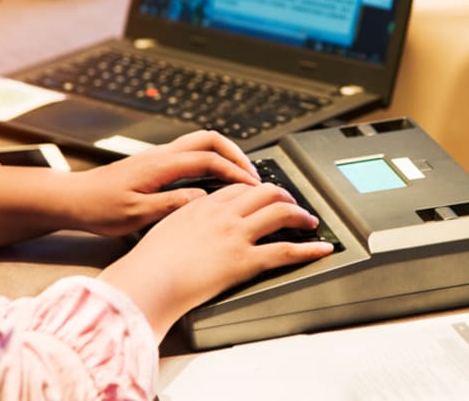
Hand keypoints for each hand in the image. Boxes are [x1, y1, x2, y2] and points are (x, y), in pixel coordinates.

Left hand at [66, 130, 260, 235]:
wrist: (73, 198)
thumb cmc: (98, 207)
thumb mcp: (135, 214)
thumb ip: (171, 205)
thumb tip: (203, 199)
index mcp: (160, 165)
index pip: (208, 160)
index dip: (234, 172)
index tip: (251, 186)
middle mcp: (162, 154)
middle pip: (210, 139)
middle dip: (236, 154)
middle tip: (252, 175)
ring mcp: (159, 156)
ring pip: (201, 142)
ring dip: (224, 154)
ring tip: (239, 176)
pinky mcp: (156, 163)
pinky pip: (191, 152)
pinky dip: (211, 160)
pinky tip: (214, 179)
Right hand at [98, 183, 334, 339]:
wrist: (147, 281)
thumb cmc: (148, 263)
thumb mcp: (162, 228)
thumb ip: (181, 219)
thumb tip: (188, 221)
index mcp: (203, 206)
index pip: (238, 188)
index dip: (256, 189)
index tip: (263, 195)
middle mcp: (223, 214)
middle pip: (264, 191)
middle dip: (284, 195)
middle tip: (292, 203)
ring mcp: (236, 235)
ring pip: (279, 212)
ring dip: (300, 214)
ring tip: (309, 220)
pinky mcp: (245, 260)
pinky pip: (285, 250)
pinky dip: (309, 249)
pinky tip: (321, 249)